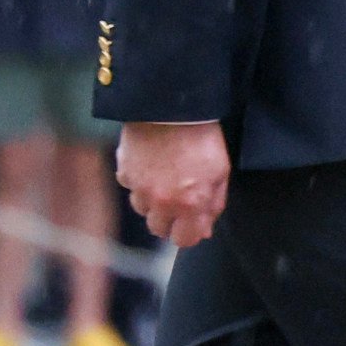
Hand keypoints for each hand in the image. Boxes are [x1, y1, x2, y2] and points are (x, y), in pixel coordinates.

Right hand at [117, 119, 232, 247]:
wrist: (174, 105)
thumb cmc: (202, 137)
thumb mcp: (220, 173)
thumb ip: (212, 205)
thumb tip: (204, 231)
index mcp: (189, 205)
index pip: (183, 240)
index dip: (189, 232)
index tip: (191, 222)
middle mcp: (161, 202)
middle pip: (159, 229)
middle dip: (169, 219)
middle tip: (178, 199)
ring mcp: (140, 187)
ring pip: (142, 209)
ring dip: (152, 200)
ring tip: (163, 178)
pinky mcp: (125, 171)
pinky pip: (129, 186)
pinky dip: (137, 179)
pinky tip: (149, 163)